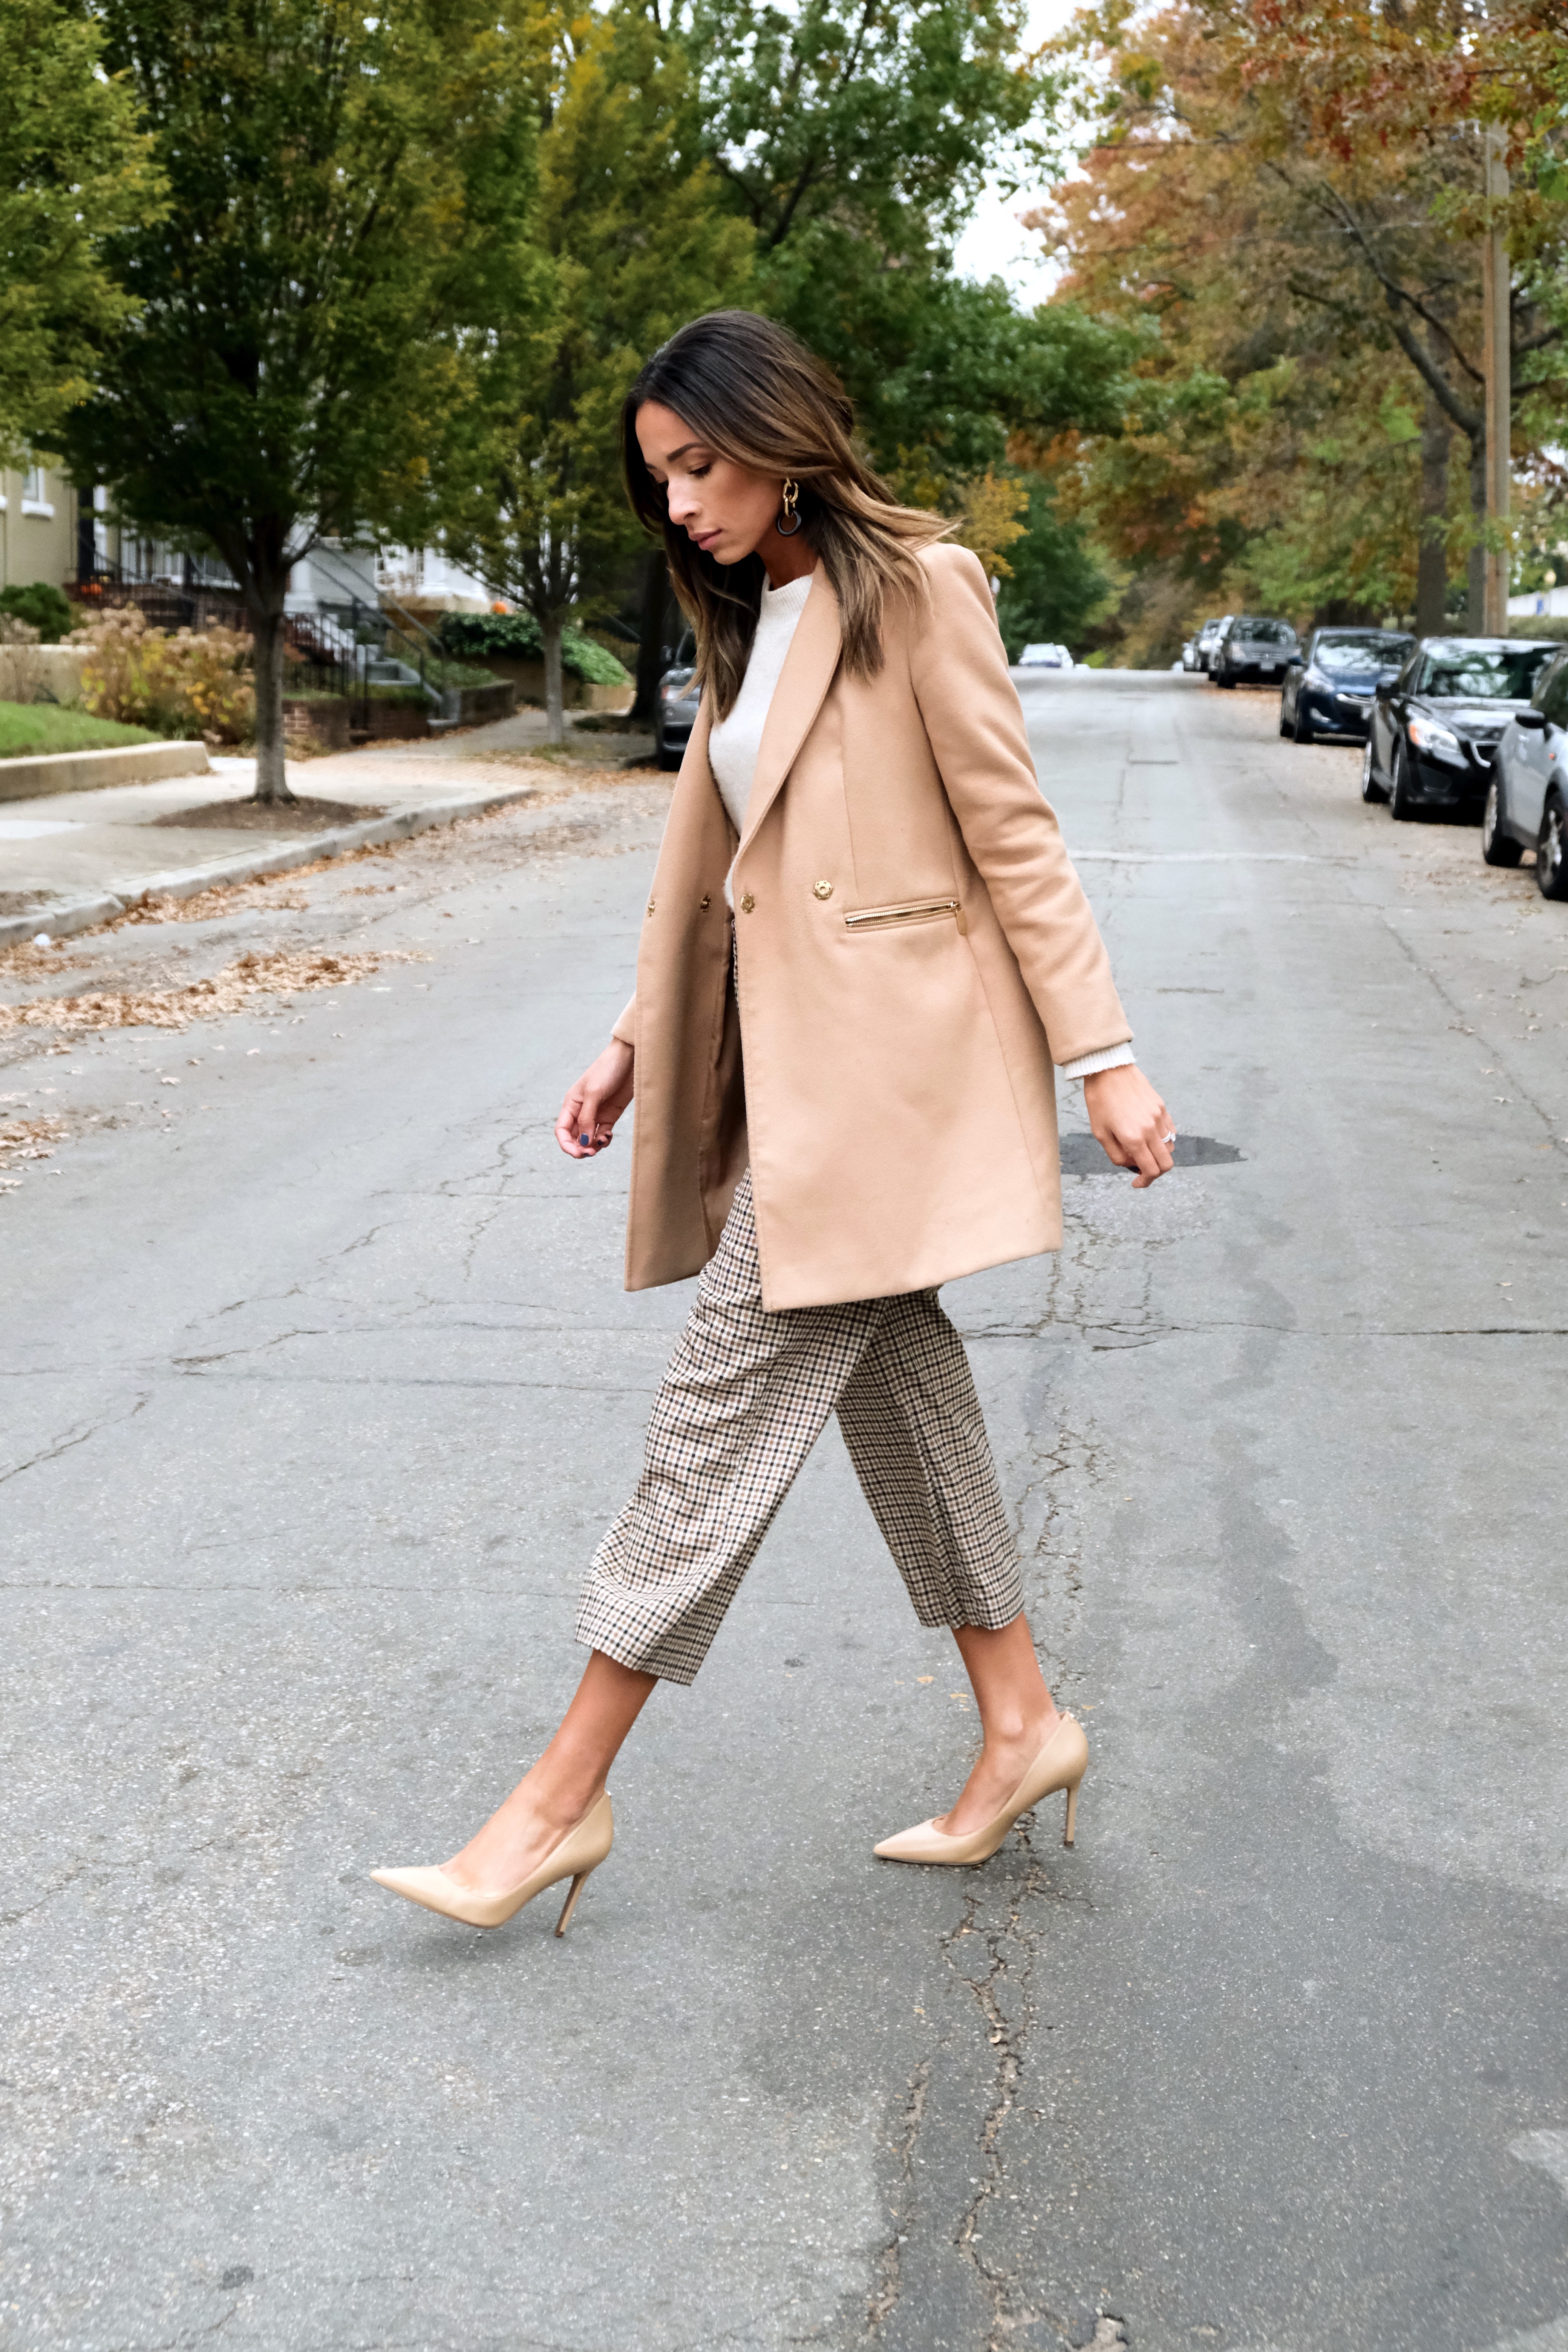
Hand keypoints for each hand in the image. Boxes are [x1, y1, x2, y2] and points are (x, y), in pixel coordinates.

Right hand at [556, 1038, 634, 1157]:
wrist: (630, 1058)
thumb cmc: (607, 1069)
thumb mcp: (593, 1093)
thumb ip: (587, 1118)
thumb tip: (583, 1141)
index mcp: (571, 1104)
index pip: (562, 1130)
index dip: (566, 1145)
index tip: (577, 1153)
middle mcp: (581, 1111)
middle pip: (575, 1138)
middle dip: (580, 1148)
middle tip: (591, 1152)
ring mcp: (596, 1114)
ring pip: (589, 1139)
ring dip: (593, 1146)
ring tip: (603, 1141)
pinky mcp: (610, 1115)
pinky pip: (603, 1135)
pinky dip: (604, 1140)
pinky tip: (608, 1136)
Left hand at [1082, 1065, 1174, 1187]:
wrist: (1108, 1070)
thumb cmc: (1099, 1102)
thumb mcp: (1100, 1133)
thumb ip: (1116, 1155)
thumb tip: (1131, 1166)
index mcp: (1133, 1138)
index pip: (1151, 1170)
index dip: (1145, 1181)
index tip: (1137, 1182)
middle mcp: (1150, 1129)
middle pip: (1166, 1163)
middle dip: (1156, 1173)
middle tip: (1142, 1170)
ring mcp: (1159, 1117)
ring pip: (1170, 1148)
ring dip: (1158, 1155)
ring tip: (1142, 1149)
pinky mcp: (1162, 1107)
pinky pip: (1170, 1131)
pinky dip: (1162, 1139)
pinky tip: (1148, 1135)